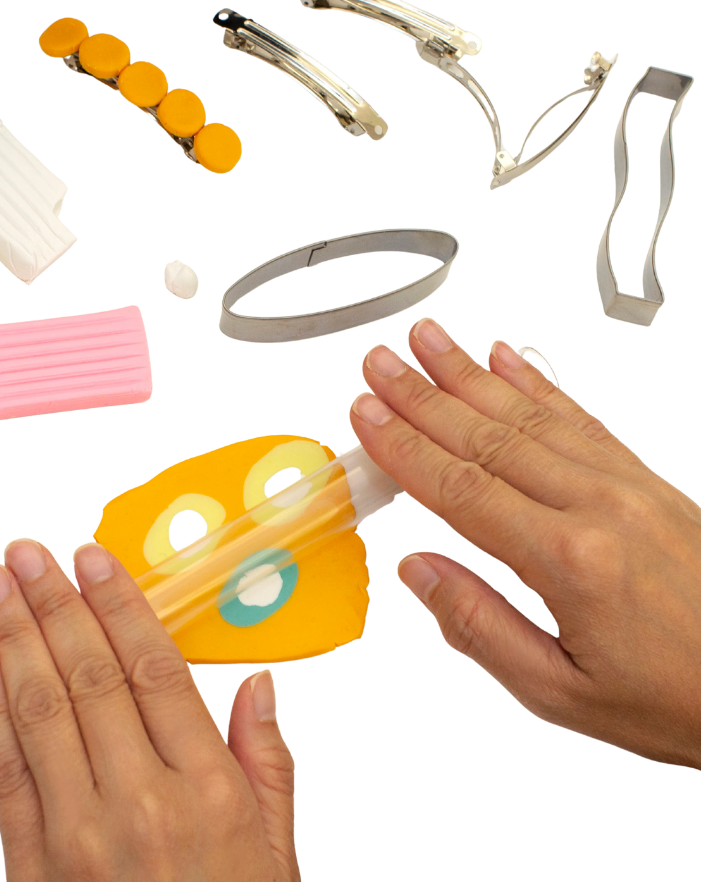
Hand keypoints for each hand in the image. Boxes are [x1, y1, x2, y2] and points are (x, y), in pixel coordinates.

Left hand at [0, 538, 301, 880]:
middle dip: (54, 604)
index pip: (155, 672)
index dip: (120, 607)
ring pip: (40, 710)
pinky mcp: (30, 866)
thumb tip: (261, 684)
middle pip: (90, 677)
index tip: (93, 559)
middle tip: (27, 550)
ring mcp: (77, 836)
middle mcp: (140, 803)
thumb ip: (268, 762)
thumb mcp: (276, 855)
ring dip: (11, 636)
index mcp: (208, 792)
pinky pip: (3, 772)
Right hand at [348, 317, 700, 768]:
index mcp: (570, 560)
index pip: (461, 489)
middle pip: (487, 436)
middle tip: (380, 363)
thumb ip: (478, 628)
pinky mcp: (646, 477)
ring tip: (427, 341)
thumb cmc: (676, 696)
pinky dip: (535, 382)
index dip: (405, 447)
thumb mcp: (561, 693)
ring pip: (527, 414)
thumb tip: (420, 574)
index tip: (367, 415)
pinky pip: (579, 414)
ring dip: (467, 372)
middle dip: (422, 394)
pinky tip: (505, 359)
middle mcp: (599, 506)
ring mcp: (627, 483)